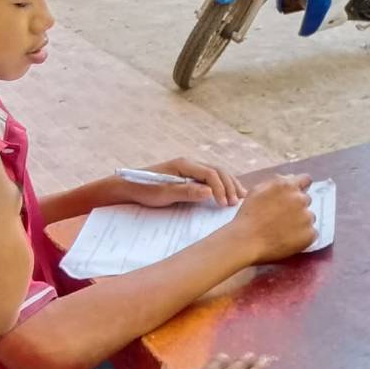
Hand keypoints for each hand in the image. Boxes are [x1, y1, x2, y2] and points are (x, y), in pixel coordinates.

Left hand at [118, 158, 246, 207]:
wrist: (129, 187)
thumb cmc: (145, 190)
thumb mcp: (164, 193)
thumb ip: (187, 191)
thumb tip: (210, 191)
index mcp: (184, 164)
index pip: (210, 173)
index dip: (220, 188)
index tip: (223, 204)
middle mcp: (190, 164)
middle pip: (218, 171)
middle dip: (230, 186)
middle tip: (236, 203)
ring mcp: (191, 169)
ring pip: (217, 173)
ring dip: (230, 184)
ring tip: (240, 197)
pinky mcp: (190, 176)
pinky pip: (211, 178)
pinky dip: (223, 186)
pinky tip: (229, 194)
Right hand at [230, 174, 316, 262]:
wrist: (246, 241)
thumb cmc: (248, 216)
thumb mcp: (258, 191)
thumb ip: (277, 182)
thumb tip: (290, 178)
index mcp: (287, 186)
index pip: (305, 179)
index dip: (302, 186)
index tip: (299, 192)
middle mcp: (300, 199)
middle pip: (306, 200)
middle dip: (297, 206)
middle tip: (282, 217)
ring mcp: (307, 217)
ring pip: (309, 217)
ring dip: (301, 221)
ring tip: (283, 230)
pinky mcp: (310, 234)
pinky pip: (312, 233)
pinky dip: (303, 236)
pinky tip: (288, 239)